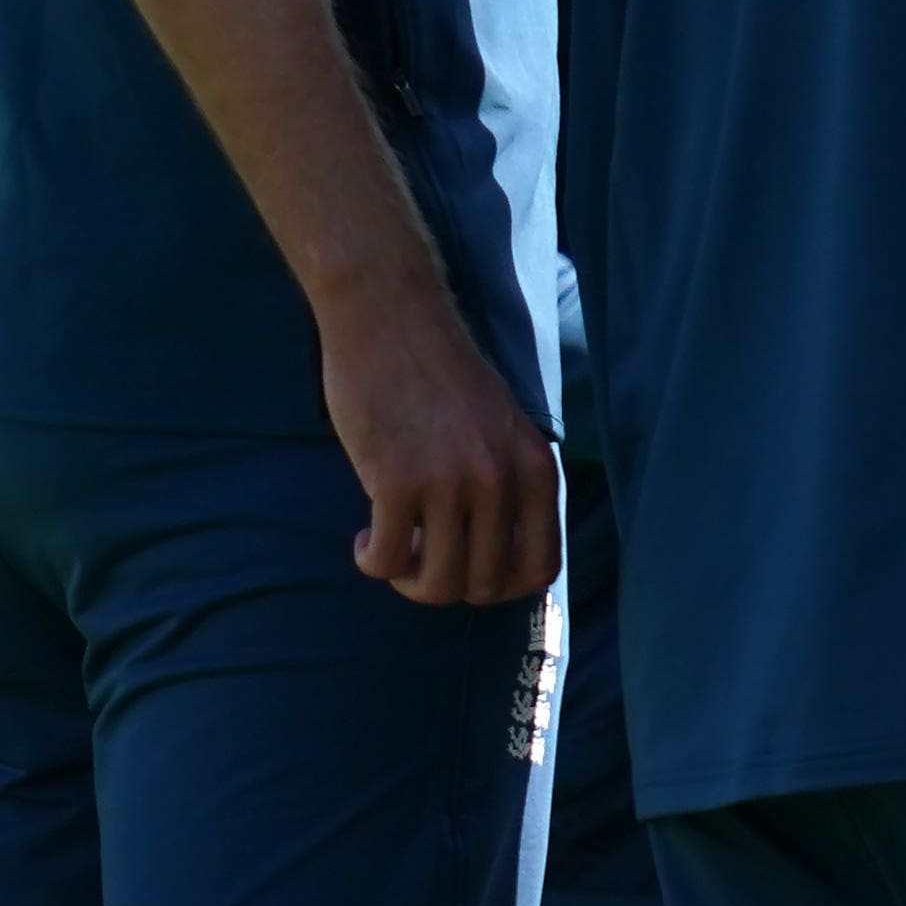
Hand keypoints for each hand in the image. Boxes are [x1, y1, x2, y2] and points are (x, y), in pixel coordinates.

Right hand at [315, 264, 560, 607]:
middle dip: (448, 585)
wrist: (391, 318)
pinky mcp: (396, 480)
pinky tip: (365, 537)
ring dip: (407, 581)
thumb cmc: (439, 376)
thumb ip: (508, 486)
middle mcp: (501, 480)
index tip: (468, 568)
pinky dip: (373, 561)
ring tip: (391, 548)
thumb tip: (495, 565)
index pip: (540, 568)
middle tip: (418, 558)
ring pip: (437, 584)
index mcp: (536, 468)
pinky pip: (387, 561)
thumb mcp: (501, 430)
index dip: (502, 586)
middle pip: (485, 585)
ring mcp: (450, 482)